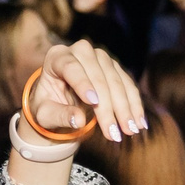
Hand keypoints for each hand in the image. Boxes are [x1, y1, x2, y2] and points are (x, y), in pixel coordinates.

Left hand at [26, 41, 145, 141]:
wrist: (57, 102)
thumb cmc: (47, 107)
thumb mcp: (45, 115)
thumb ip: (59, 115)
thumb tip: (79, 120)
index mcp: (57, 57)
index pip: (71, 67)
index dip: (82, 83)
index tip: (92, 102)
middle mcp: (81, 51)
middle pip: (98, 76)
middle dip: (108, 106)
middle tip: (114, 132)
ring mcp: (100, 58)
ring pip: (116, 81)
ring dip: (125, 108)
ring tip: (130, 131)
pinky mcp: (115, 67)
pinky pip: (128, 85)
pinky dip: (134, 105)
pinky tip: (139, 122)